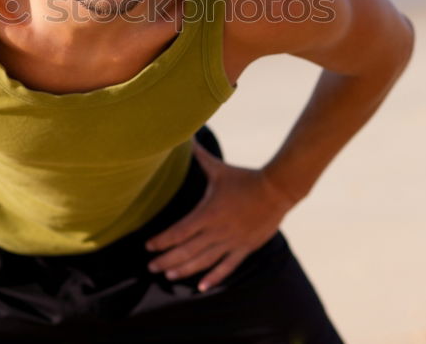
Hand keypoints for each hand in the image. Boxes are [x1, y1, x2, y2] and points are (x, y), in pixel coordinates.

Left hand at [145, 141, 296, 291]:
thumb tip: (186, 138)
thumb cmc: (245, 178)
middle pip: (186, 250)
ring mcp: (231, 241)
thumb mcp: (219, 169)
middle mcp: (217, 231)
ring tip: (168, 275)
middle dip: (166, 259)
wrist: (277, 190)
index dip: (162, 241)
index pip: (179, 231)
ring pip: (203, 261)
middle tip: (150, 267)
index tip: (148, 246)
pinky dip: (213, 277)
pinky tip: (202, 287)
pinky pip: (227, 267)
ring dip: (185, 270)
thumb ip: (200, 157)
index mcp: (208, 213)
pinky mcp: (245, 248)